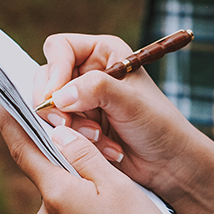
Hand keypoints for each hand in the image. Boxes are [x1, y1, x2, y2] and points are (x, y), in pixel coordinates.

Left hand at [0, 99, 176, 213]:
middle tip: (98, 160)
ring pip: (60, 198)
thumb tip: (58, 131)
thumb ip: (84, 155)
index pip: (22, 149)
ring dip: (77, 191)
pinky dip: (80, 213)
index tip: (0, 100)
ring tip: (112, 200)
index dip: (9, 122)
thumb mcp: (118, 186)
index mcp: (56, 193)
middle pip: (47, 173)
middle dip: (65, 162)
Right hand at [28, 34, 213, 213]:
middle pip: (46, 77)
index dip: (54, 71)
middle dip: (56, 104)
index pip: (59, 49)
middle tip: (66, 124)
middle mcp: (87, 71)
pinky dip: (74, 140)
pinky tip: (102, 147)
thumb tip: (58, 96)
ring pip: (48, 106)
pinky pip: (57, 128)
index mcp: (102, 52)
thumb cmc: (158, 125)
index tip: (53, 98)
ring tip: (97, 137)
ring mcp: (79, 99)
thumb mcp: (130, 102)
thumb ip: (95, 89)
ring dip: (68, 125)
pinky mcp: (76, 124)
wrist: (168, 164)